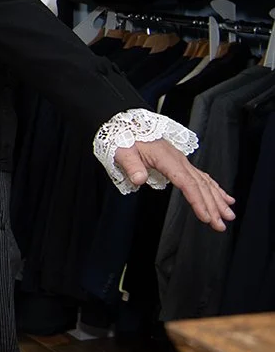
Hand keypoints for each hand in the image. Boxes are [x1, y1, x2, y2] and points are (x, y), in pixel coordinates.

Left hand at [114, 139, 235, 231]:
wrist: (129, 126)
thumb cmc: (126, 139)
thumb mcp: (123, 152)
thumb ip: (132, 166)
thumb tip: (139, 180)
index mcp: (167, 159)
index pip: (187, 183)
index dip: (198, 200)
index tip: (205, 216)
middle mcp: (179, 160)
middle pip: (200, 185)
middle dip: (213, 206)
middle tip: (221, 225)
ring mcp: (182, 162)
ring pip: (205, 182)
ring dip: (218, 199)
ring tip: (229, 215)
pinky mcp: (180, 164)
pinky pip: (202, 177)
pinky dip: (215, 188)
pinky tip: (224, 198)